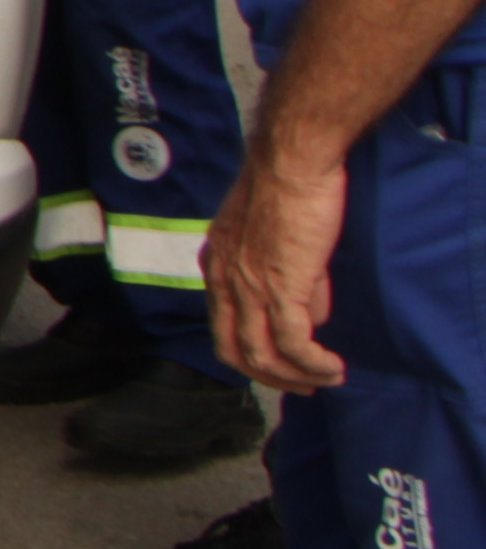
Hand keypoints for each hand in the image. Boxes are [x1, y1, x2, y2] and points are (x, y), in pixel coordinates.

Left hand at [211, 152, 351, 394]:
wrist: (292, 162)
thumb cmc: (289, 186)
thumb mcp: (276, 237)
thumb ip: (290, 278)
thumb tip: (314, 315)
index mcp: (216, 263)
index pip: (222, 325)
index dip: (250, 353)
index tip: (279, 366)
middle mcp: (224, 279)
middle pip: (234, 349)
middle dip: (268, 376)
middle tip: (302, 386)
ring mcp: (249, 286)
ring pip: (263, 354)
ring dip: (296, 377)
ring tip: (325, 380)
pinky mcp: (280, 287)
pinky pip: (293, 343)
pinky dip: (312, 364)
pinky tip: (332, 368)